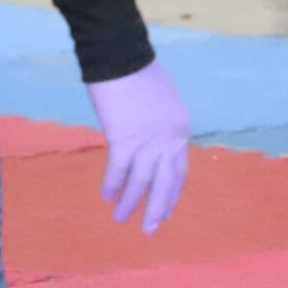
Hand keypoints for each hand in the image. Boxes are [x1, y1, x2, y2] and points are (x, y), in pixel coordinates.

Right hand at [86, 62, 189, 234]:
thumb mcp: (160, 104)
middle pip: (166, 182)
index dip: (171, 192)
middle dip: (157, 207)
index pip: (179, 169)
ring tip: (121, 219)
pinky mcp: (124, 138)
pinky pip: (119, 169)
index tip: (166, 209)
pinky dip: (113, 185)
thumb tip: (147, 144)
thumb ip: (158, 128)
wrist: (122, 57)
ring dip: (131, 203)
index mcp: (180, 129)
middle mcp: (169, 138)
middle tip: (150, 229)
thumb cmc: (137, 74)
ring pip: (141, 181)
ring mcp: (148, 140)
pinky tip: (107, 197)